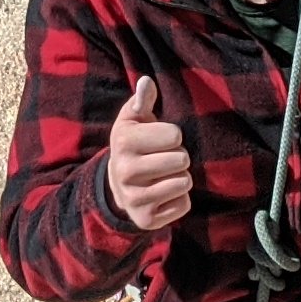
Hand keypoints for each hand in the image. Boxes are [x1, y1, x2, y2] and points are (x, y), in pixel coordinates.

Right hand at [103, 74, 193, 233]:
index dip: (172, 136)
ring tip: (163, 175)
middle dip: (179, 156)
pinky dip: (179, 199)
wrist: (116, 186)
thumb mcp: (132, 119)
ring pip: (184, 182)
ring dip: (180, 177)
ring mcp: (134, 198)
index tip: (159, 140)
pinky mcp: (146, 219)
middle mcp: (124, 172)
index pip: (174, 135)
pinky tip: (163, 194)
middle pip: (181, 159)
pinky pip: (183, 204)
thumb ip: (142, 100)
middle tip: (162, 159)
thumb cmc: (133, 144)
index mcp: (123, 142)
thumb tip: (146, 81)